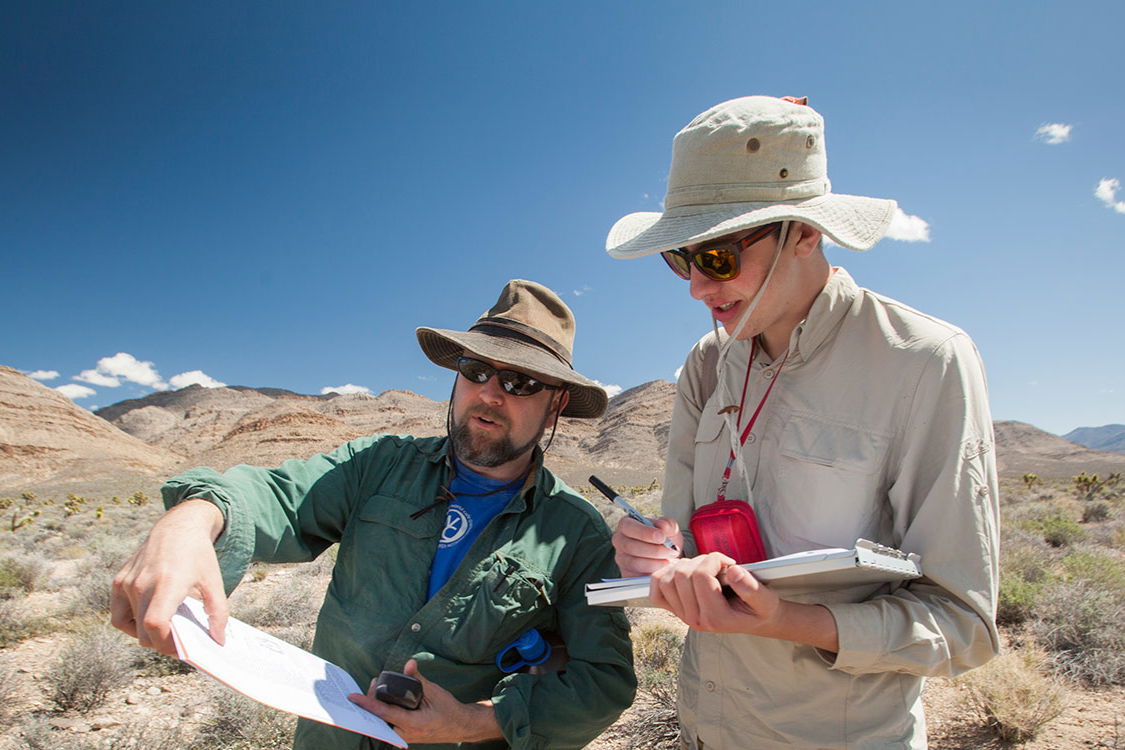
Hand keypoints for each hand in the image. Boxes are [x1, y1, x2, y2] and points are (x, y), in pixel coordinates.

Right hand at [110, 499, 227, 655]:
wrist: (177, 527)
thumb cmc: (198, 555)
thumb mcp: (215, 582)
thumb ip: (218, 612)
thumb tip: (218, 640)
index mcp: (167, 583)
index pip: (155, 625)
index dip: (167, 645)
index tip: (183, 650)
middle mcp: (142, 584)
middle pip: (143, 632)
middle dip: (161, 644)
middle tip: (179, 645)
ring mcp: (127, 583)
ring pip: (130, 626)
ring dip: (145, 635)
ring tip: (165, 631)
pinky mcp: (118, 581)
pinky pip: (119, 614)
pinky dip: (131, 624)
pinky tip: (148, 620)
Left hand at [348, 659, 502, 744]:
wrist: (460, 726)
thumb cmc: (449, 710)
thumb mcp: (435, 692)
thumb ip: (419, 679)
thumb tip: (409, 663)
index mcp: (414, 724)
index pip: (385, 713)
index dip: (368, 704)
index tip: (354, 698)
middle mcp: (406, 734)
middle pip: (379, 720)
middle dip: (370, 703)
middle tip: (373, 683)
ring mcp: (404, 737)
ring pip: (382, 724)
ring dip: (376, 708)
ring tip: (376, 688)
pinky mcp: (404, 736)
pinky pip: (388, 725)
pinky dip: (382, 712)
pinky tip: (382, 699)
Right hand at [611, 516, 682, 576]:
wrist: (667, 556)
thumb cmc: (664, 539)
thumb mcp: (669, 529)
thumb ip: (668, 525)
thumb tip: (663, 527)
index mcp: (626, 524)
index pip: (628, 526)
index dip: (644, 532)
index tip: (661, 537)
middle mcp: (620, 540)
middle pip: (629, 546)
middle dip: (653, 549)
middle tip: (670, 550)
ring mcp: (621, 558)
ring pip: (633, 562)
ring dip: (654, 562)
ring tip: (669, 560)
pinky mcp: (626, 573)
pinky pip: (636, 575)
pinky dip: (651, 573)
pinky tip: (663, 569)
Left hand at [649, 552, 781, 632]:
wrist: (755, 621)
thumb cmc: (759, 609)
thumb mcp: (765, 599)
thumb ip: (751, 587)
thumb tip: (732, 571)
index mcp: (716, 618)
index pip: (701, 577)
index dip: (715, 560)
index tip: (730, 563)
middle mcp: (695, 619)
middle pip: (681, 575)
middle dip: (700, 561)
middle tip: (718, 565)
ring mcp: (682, 615)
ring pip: (666, 579)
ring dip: (684, 565)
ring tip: (704, 568)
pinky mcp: (675, 609)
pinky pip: (656, 590)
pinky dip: (665, 575)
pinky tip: (684, 571)